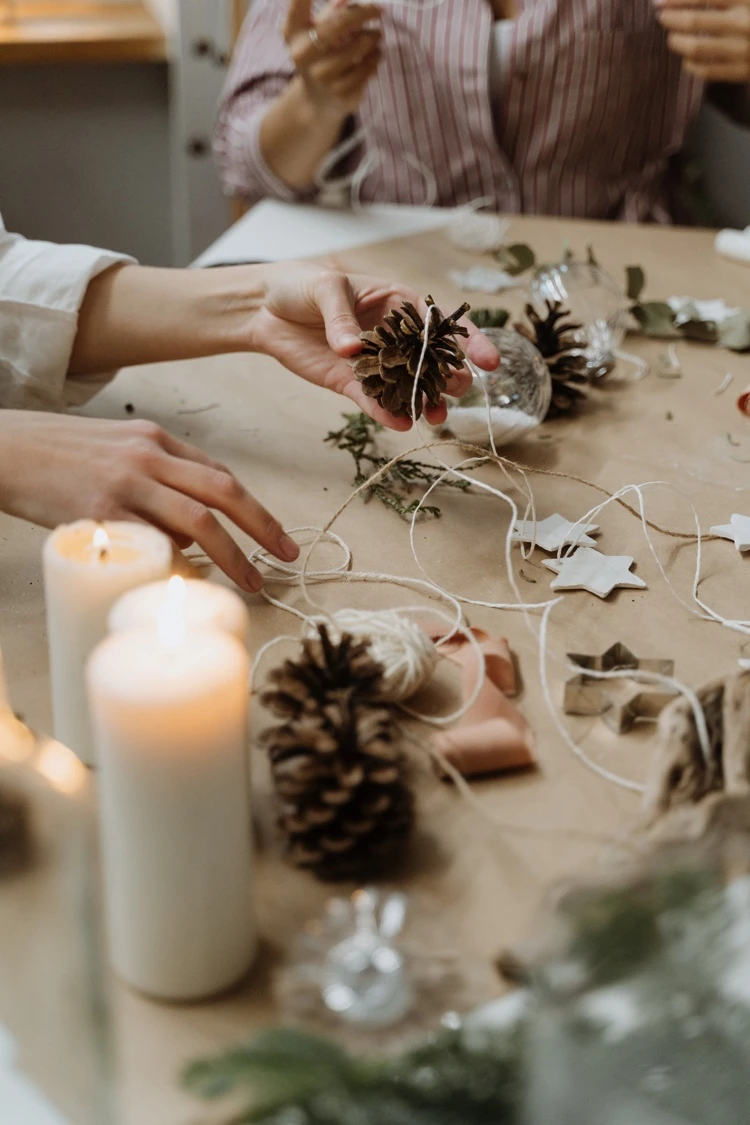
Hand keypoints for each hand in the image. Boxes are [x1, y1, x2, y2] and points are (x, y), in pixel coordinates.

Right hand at [0, 412, 299, 591]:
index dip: (255, 507)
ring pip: (198, 521)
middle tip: (287, 557)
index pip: (219, 474)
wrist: (0, 449)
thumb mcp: (113, 445)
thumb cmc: (54, 454)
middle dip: (263, 527)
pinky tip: (192, 585)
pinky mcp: (100, 513)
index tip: (277, 535)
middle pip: (222, 493)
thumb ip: (153, 471)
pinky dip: (179, 567)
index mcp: (155, 438)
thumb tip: (190, 519)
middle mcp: (147, 456)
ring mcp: (125, 484)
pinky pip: (154, 545)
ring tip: (251, 582)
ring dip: (233, 556)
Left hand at [251, 266, 500, 430]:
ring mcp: (374, 363)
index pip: (441, 324)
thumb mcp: (325, 289)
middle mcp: (393, 337)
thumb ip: (342, 318)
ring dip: (423, 402)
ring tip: (434, 417)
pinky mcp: (351, 383)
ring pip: (407, 386)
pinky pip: (373, 401)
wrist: (266, 308)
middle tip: (457, 390)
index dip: (469, 342)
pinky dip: (386, 413)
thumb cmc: (303, 285)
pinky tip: (400, 424)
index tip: (489, 362)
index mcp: (398, 304)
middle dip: (449, 377)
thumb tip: (352, 347)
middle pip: (431, 361)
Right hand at [284, 0, 381, 114]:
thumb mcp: (318, 30)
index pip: (298, 4)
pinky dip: (375, 57)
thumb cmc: (321, 54)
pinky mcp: (340, 92)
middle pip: (338, 23)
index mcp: (293, 32)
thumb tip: (346, 1)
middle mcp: (303, 54)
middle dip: (363, 13)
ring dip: (373, 37)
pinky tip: (376, 54)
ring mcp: (321, 75)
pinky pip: (366, 68)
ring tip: (377, 35)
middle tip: (379, 10)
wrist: (318, 101)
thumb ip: (331, 12)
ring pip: (358, 46)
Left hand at [656, 0, 749, 81]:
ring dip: (677, 42)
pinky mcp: (743, 72)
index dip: (676, 0)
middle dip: (672, 19)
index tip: (658, 3)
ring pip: (695, 48)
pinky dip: (690, 64)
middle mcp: (745, 23)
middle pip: (694, 21)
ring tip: (672, 38)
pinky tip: (687, 58)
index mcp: (748, 0)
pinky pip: (706, 70)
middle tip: (662, 18)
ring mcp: (743, 50)